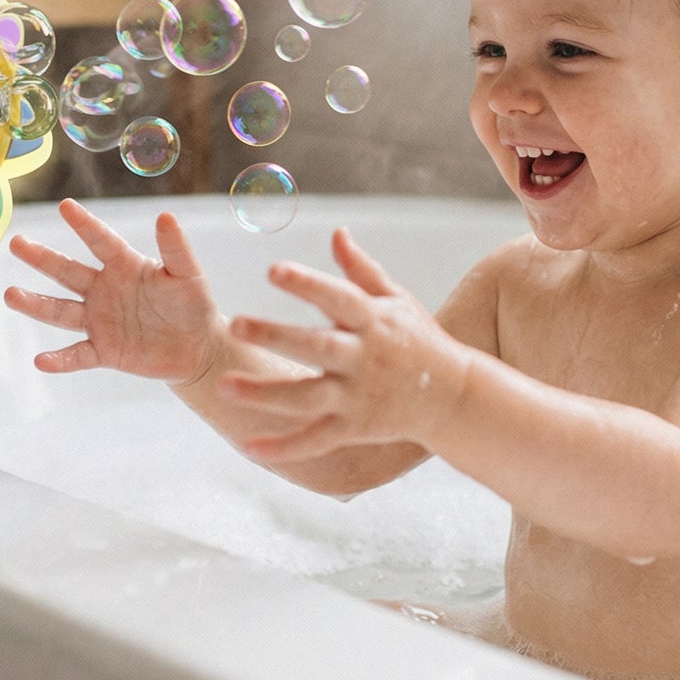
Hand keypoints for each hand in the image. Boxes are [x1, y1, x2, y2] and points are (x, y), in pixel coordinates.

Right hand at [6, 199, 222, 384]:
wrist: (197, 348)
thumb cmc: (193, 304)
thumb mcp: (188, 275)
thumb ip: (176, 248)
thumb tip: (166, 215)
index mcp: (125, 266)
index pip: (100, 241)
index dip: (84, 224)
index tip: (65, 206)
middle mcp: (105, 290)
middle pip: (68, 271)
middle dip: (42, 258)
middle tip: (16, 243)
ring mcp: (101, 321)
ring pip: (62, 311)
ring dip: (36, 304)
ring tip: (10, 294)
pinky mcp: (104, 351)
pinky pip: (78, 355)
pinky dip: (60, 359)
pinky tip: (40, 360)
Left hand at [219, 228, 467, 461]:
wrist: (455, 397)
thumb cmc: (418, 339)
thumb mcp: (396, 300)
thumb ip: (361, 269)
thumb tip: (336, 231)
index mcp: (373, 320)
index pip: (336, 297)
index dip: (306, 284)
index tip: (273, 269)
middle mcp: (364, 358)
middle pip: (315, 347)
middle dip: (275, 336)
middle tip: (235, 324)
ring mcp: (359, 397)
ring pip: (307, 398)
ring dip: (265, 394)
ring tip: (224, 386)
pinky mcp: (355, 428)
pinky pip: (316, 441)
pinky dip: (285, 448)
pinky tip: (249, 447)